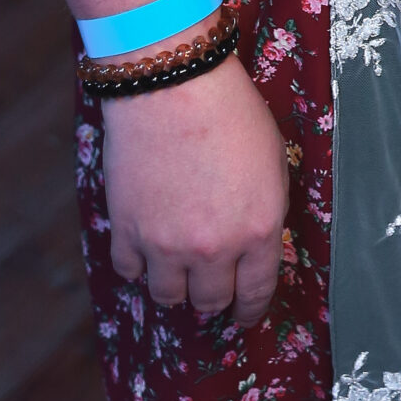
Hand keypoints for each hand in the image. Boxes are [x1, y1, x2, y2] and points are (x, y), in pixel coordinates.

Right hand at [102, 53, 289, 325]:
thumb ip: (266, 212)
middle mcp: (213, 248)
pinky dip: (139, 265)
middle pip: (211, 301)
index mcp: (258, 231)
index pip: (257, 292)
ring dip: (175, 288)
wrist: (175, 85)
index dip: (251, 310)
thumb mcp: (273, 162)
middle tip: (213, 291)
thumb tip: (257, 244)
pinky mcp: (127, 231)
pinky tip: (147, 250)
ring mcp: (166, 244)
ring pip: (168, 297)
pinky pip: (130, 272)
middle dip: (215, 299)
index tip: (246, 315)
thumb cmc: (232, 113)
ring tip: (178, 272)